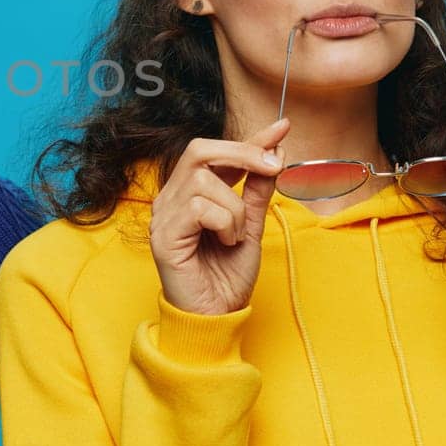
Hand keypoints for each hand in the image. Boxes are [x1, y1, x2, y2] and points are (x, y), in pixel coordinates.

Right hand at [149, 118, 289, 315]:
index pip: (215, 152)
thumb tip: (275, 152)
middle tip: (273, 166)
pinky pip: (199, 207)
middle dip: (242, 153)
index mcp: (189, 193)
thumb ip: (257, 189)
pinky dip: (224, 223)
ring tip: (236, 236)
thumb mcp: (251, 225)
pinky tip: (225, 242)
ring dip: (234, 207)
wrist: (215, 318)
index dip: (249, 138)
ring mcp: (163, 216)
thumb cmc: (227, 276)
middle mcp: (171, 198)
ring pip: (204, 180)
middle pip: (199, 150)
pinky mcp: (163, 236)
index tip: (282, 127)